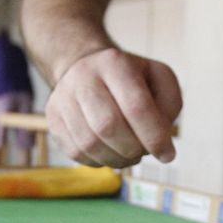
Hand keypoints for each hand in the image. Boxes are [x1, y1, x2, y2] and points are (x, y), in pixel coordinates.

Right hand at [46, 48, 181, 166]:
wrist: (86, 68)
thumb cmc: (131, 78)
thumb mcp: (159, 78)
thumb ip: (169, 105)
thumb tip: (161, 140)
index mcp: (114, 62)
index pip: (136, 106)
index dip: (154, 137)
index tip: (168, 155)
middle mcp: (83, 77)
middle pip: (108, 126)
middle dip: (133, 149)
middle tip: (144, 152)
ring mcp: (63, 98)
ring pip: (90, 144)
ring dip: (117, 160)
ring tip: (129, 154)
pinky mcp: (53, 119)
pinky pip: (77, 153)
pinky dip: (99, 160)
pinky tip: (110, 151)